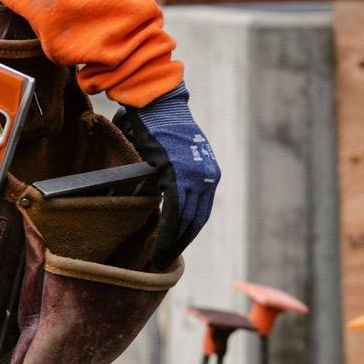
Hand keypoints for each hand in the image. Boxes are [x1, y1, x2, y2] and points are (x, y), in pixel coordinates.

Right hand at [114, 83, 219, 269]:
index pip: (200, 211)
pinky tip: (158, 248)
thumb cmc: (156, 123)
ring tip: (159, 261)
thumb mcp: (170, 154)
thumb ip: (170, 175)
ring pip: (186, 221)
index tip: (173, 248)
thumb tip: (157, 189)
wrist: (155, 102)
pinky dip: (166, 234)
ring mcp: (195, 177)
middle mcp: (207, 177)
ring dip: (172, 244)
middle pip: (196, 221)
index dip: (187, 233)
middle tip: (164, 261)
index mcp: (208, 173)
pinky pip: (174, 213)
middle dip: (180, 243)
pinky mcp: (179, 176)